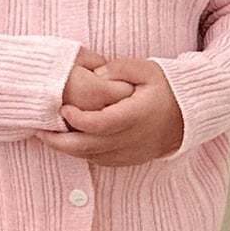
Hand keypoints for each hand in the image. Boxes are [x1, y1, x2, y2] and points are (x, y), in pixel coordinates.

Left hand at [36, 58, 183, 165]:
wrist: (189, 116)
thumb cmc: (167, 89)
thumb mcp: (147, 69)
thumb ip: (121, 68)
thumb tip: (97, 72)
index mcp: (136, 115)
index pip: (99, 124)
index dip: (77, 119)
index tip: (63, 108)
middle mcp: (132, 138)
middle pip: (89, 147)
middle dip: (60, 141)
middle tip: (40, 131)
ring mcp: (131, 153)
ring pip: (92, 157)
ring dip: (69, 149)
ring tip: (48, 137)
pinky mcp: (130, 160)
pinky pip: (101, 161)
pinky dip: (84, 154)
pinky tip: (71, 143)